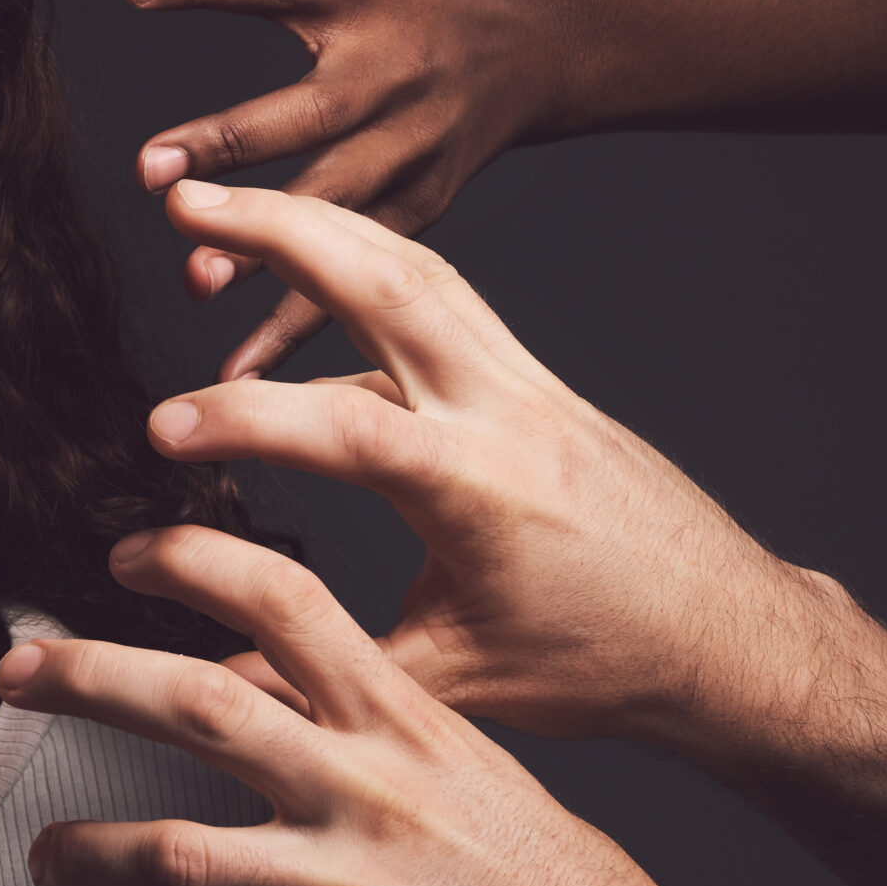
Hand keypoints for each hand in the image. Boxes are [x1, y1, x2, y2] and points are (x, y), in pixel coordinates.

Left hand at [0, 528, 886, 885]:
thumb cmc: (547, 880)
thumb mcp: (466, 766)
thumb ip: (368, 722)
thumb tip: (269, 679)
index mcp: (404, 719)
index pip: (289, 598)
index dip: (197, 562)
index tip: (122, 550)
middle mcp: (371, 787)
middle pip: (200, 705)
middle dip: (92, 678)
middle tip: (18, 672)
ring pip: (181, 856)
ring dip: (92, 855)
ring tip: (43, 860)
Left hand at [78, 0, 570, 376]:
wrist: (539, 28)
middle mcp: (388, 62)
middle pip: (307, 104)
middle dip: (233, 137)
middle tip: (150, 168)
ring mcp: (411, 139)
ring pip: (338, 198)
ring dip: (272, 244)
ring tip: (197, 273)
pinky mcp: (423, 201)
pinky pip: (359, 267)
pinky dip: (305, 321)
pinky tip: (240, 369)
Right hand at [143, 181, 836, 749]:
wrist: (725, 636)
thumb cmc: (605, 663)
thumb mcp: (451, 679)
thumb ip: (323, 666)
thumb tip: (213, 684)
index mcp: (485, 491)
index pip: (349, 427)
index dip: (246, 419)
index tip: (161, 432)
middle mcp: (509, 413)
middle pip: (390, 284)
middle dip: (279, 231)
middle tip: (187, 202)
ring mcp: (525, 382)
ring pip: (416, 266)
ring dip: (317, 220)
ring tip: (228, 201)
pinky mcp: (529, 378)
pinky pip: (441, 294)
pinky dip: (365, 261)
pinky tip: (308, 266)